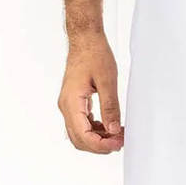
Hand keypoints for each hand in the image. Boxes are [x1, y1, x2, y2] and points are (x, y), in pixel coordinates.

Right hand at [57, 31, 123, 153]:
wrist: (85, 39)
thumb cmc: (94, 54)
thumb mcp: (107, 80)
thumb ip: (110, 107)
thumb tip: (113, 130)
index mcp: (71, 102)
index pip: (83, 136)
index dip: (101, 145)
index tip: (118, 144)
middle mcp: (66, 106)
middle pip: (79, 139)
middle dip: (99, 145)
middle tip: (120, 142)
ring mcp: (68, 104)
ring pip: (79, 132)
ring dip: (97, 137)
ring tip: (117, 134)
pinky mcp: (73, 101)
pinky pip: (81, 122)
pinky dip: (95, 128)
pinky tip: (109, 125)